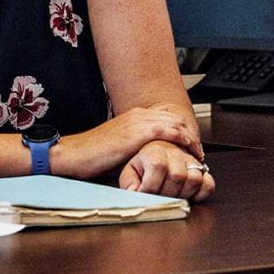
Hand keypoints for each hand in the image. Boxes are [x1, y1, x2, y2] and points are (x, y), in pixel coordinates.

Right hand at [54, 105, 200, 179]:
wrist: (74, 154)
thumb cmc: (92, 155)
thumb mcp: (119, 147)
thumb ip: (136, 147)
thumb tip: (151, 158)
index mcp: (133, 116)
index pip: (167, 118)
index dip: (182, 132)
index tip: (190, 149)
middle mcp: (138, 114)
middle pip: (176, 119)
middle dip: (191, 135)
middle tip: (199, 154)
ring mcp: (138, 122)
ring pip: (176, 124)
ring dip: (190, 139)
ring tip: (198, 156)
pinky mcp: (137, 133)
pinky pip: (169, 133)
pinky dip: (182, 142)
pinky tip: (189, 155)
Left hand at [119, 140, 215, 201]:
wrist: (159, 154)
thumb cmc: (144, 166)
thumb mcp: (130, 172)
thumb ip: (129, 183)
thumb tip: (134, 193)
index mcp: (155, 151)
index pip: (158, 167)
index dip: (150, 186)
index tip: (144, 193)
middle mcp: (175, 153)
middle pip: (177, 176)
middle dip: (166, 193)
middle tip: (158, 196)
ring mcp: (190, 161)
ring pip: (195, 179)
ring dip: (183, 194)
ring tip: (172, 195)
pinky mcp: (202, 170)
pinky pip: (208, 184)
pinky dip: (201, 194)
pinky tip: (188, 195)